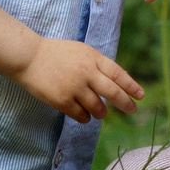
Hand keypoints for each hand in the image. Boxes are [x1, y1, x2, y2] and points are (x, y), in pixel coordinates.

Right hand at [14, 37, 143, 121]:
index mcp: (92, 58)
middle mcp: (86, 73)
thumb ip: (98, 65)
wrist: (28, 57)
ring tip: (100, 113)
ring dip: (102, 113)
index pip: (118, 74)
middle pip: (113, 92)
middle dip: (125, 103)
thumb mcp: (81, 52)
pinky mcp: (62, 101)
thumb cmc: (56, 54)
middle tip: (132, 110)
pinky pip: (81, 116)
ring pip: (98, 108)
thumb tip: (117, 82)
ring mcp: (74, 88)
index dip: (131, 86)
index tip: (140, 96)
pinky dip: (85, 117)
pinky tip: (84, 115)